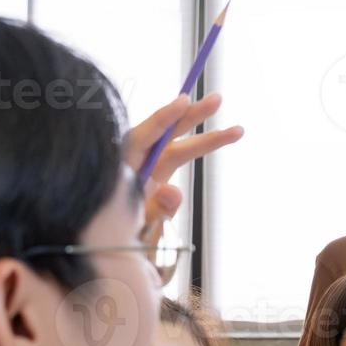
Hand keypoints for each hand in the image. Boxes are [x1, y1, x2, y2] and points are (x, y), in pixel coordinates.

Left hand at [123, 92, 244, 246]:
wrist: (109, 245)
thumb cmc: (117, 232)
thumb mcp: (137, 225)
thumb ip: (156, 209)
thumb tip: (174, 191)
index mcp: (125, 168)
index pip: (144, 136)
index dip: (164, 118)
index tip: (184, 101)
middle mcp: (139, 163)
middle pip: (167, 134)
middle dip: (193, 116)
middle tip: (218, 99)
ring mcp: (150, 170)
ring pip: (180, 147)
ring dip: (208, 138)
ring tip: (237, 130)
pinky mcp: (159, 179)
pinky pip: (179, 157)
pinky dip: (201, 145)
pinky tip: (227, 136)